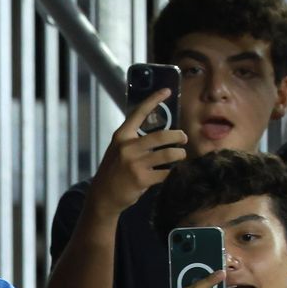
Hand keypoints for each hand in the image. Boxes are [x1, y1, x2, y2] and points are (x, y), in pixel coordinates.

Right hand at [85, 89, 187, 215]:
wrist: (103, 196)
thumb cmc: (114, 172)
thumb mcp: (118, 151)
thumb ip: (135, 141)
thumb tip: (162, 134)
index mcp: (121, 137)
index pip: (139, 113)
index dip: (154, 100)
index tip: (166, 90)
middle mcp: (127, 147)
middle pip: (163, 135)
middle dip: (179, 136)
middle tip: (183, 139)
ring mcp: (134, 164)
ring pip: (169, 154)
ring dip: (180, 155)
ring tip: (180, 156)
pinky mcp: (142, 179)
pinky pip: (166, 172)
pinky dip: (172, 172)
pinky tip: (171, 172)